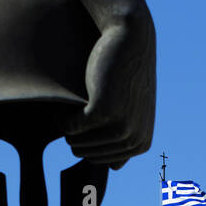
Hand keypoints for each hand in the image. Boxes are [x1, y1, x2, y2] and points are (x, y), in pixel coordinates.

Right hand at [65, 10, 155, 169]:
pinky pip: (72, 127)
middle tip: (78, 111)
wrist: (131, 36)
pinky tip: (69, 103)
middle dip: (78, 137)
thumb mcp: (132, 111)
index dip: (89, 143)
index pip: (102, 161)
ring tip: (73, 108)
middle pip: (88, 154)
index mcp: (141, 144)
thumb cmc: (127, 73)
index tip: (90, 119)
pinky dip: (65, 118)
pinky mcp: (103, 111)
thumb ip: (125, 138)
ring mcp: (120, 127)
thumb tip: (115, 169)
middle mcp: (133, 140)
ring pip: (79, 144)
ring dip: (70, 129)